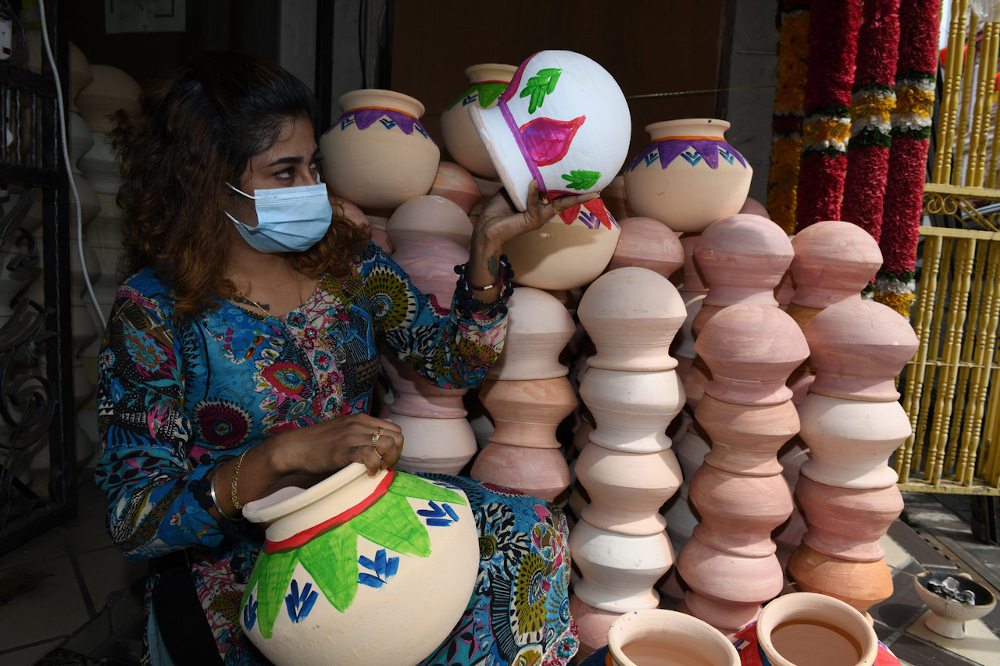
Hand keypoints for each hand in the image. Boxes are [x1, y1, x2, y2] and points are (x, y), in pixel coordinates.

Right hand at [272, 414, 402, 478]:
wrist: (293, 448)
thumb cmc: (318, 444)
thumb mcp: (344, 430)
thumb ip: (364, 431)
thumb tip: (386, 434)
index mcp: (361, 418)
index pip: (395, 429)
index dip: (397, 446)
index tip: (388, 459)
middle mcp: (360, 424)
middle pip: (397, 437)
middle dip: (396, 455)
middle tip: (386, 467)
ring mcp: (352, 435)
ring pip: (388, 445)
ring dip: (388, 461)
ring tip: (378, 470)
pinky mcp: (344, 450)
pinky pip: (371, 457)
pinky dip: (374, 468)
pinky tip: (367, 474)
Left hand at [474, 180, 599, 251]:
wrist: (485, 228)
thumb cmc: (497, 209)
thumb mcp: (512, 190)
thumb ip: (524, 182)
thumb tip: (534, 171)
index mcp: (538, 205)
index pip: (559, 196)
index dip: (572, 190)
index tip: (587, 185)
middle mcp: (542, 212)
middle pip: (565, 201)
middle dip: (580, 196)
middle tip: (596, 188)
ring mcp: (539, 218)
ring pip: (557, 203)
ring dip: (568, 193)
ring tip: (585, 189)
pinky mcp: (532, 220)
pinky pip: (535, 203)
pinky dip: (533, 192)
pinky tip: (534, 182)